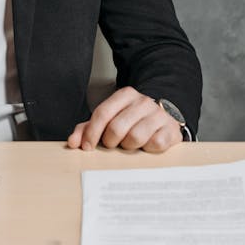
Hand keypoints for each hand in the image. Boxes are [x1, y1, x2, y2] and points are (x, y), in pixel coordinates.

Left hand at [67, 87, 182, 152]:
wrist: (165, 117)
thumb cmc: (133, 120)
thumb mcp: (111, 119)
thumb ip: (88, 128)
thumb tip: (73, 142)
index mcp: (125, 95)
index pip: (102, 113)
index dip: (92, 132)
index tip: (87, 147)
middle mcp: (142, 101)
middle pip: (116, 128)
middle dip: (110, 141)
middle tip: (113, 144)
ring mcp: (158, 115)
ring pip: (135, 138)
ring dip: (129, 147)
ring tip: (130, 144)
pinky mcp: (171, 129)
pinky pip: (154, 145)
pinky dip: (147, 149)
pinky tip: (147, 145)